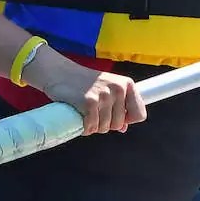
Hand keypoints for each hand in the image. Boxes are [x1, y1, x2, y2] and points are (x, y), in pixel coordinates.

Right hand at [27, 51, 146, 134]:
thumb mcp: (107, 89)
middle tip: (94, 114)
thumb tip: (124, 128)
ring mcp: (104, 95)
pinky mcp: (89, 102)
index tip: (116, 117)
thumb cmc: (84, 82)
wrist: (60, 72)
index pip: (140, 114)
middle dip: (105, 124)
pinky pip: (91, 127)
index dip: (127, 120)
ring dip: (93, 126)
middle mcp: (118, 89)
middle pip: (119, 124)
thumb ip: (118, 107)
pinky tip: (79, 117)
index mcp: (127, 85)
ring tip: (85, 113)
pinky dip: (84, 128)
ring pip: (104, 128)